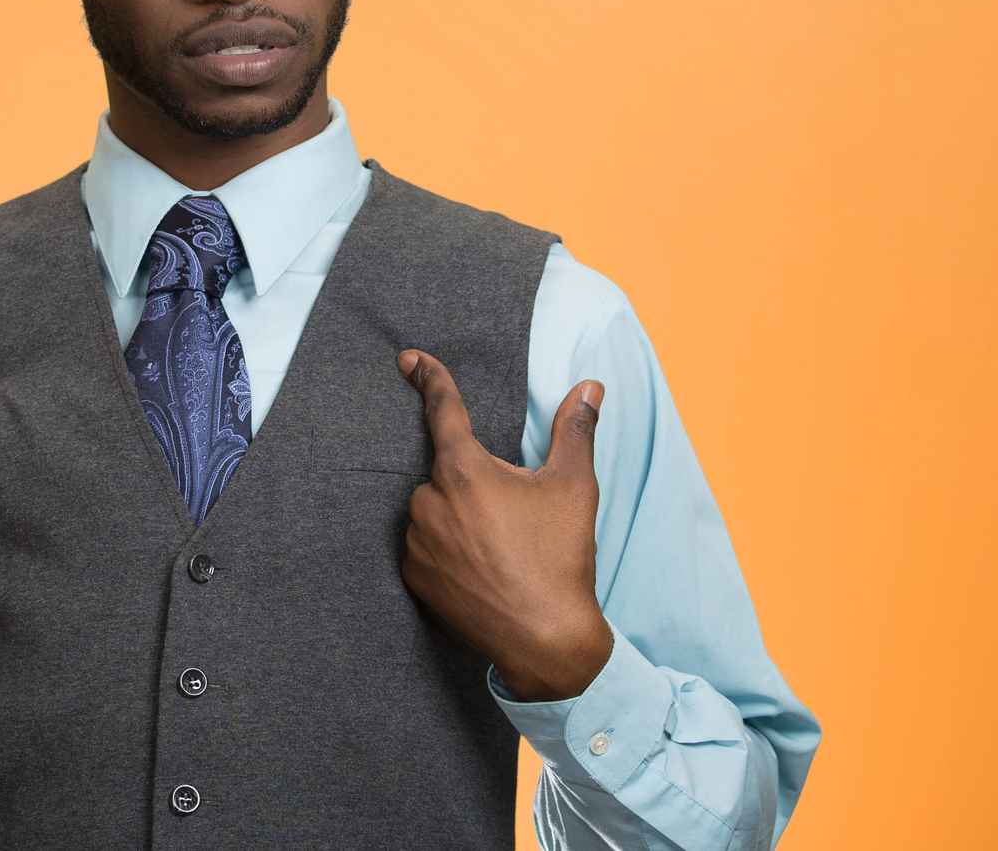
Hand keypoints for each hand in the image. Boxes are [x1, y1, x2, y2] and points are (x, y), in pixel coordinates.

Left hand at [398, 349, 612, 702]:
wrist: (544, 639)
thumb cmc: (559, 558)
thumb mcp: (573, 487)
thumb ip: (575, 429)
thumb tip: (588, 387)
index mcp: (463, 471)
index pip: (442, 409)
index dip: (428, 378)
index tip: (408, 359)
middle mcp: (427, 501)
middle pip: (449, 470)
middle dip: (477, 482)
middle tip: (515, 517)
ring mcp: (415, 541)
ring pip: (437, 508)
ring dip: (461, 515)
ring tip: (502, 548)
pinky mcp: (412, 575)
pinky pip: (426, 544)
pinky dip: (449, 547)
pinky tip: (482, 568)